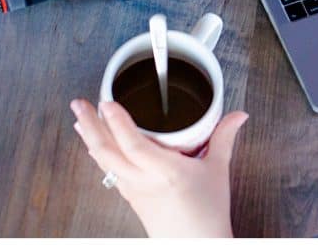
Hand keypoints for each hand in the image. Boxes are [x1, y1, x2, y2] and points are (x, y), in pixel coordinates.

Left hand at [70, 99, 247, 237]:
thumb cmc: (207, 214)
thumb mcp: (218, 170)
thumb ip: (224, 137)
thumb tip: (237, 116)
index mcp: (166, 172)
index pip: (134, 145)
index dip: (118, 122)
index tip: (107, 103)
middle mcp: (143, 182)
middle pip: (107, 152)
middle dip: (91, 126)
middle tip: (80, 104)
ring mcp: (133, 191)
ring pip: (104, 162)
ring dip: (90, 139)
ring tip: (81, 119)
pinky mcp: (131, 198)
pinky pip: (109, 172)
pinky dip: (100, 155)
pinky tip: (96, 147)